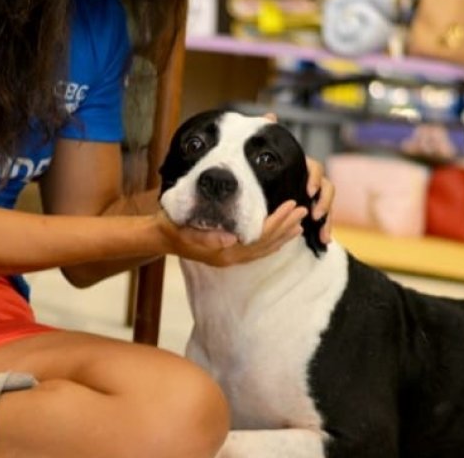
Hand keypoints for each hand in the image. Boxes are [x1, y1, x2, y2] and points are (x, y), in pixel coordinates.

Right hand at [157, 201, 306, 267]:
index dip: (278, 221)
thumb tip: (230, 239)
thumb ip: (206, 236)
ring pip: (264, 248)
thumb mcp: (185, 229)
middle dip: (286, 227)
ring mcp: (230, 258)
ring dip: (282, 236)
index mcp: (225, 252)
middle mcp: (231, 257)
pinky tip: (279, 236)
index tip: (291, 206)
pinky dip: (271, 242)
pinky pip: (256, 250)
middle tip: (303, 210)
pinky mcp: (228, 254)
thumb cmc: (172, 226)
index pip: (260, 236)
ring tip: (299, 224)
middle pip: (266, 243)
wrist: (159, 236)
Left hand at [262, 113, 335, 244]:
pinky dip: (325, 229)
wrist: (257, 192)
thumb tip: (270, 115)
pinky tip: (324, 240)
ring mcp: (315, 196)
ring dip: (328, 218)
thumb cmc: (264, 170)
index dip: (314, 178)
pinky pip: (324, 219)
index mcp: (302, 166)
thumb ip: (269, 135)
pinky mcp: (313, 211)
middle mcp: (311, 180)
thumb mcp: (264, 154)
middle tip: (316, 214)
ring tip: (323, 231)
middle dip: (325, 201)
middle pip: (327, 187)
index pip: (315, 168)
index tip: (308, 190)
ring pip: (328, 205)